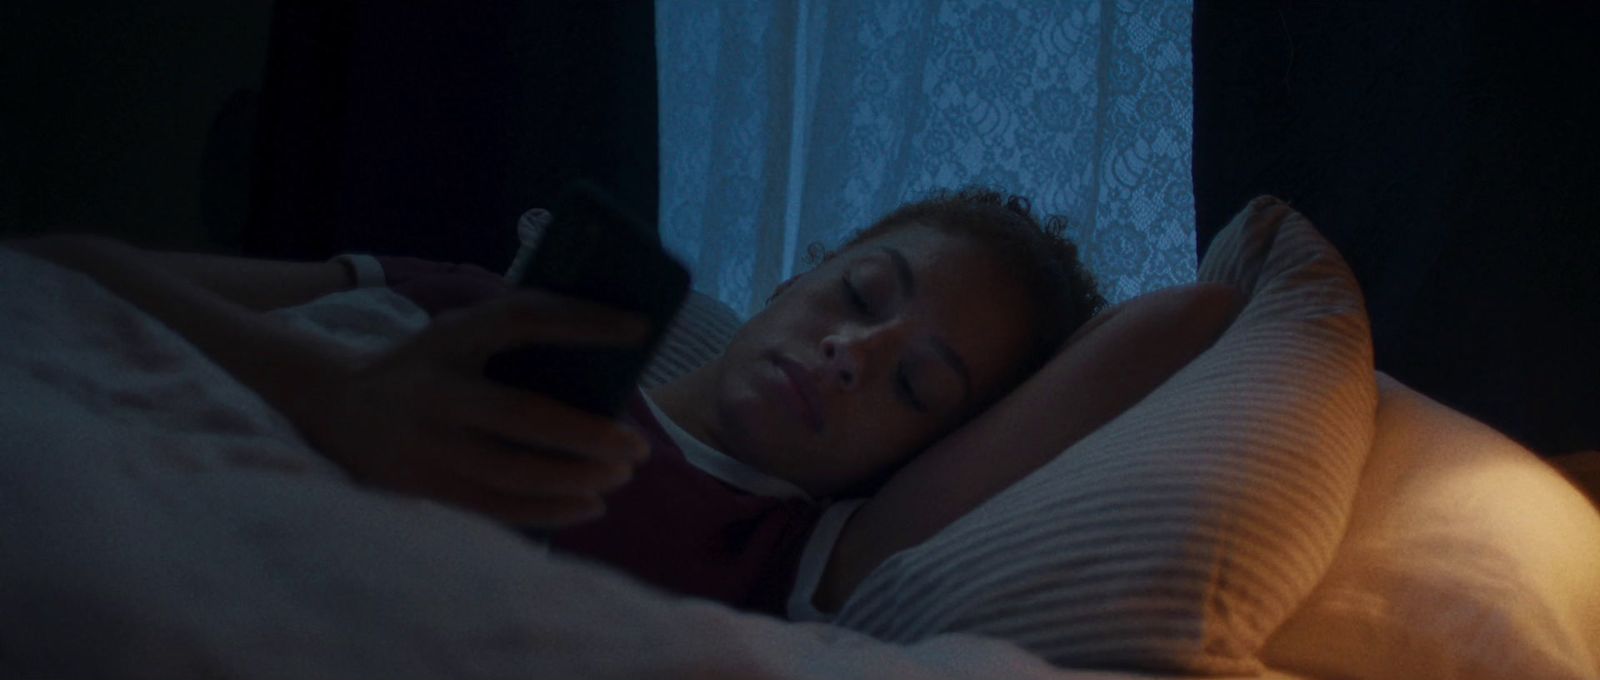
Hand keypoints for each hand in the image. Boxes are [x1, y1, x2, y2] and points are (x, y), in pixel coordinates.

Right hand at [295, 290, 652, 527]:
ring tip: (619, 477)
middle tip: (638, 448)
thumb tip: (606, 349)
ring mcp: (426, 444)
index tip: (639, 330)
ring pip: (513, 473)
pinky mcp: (422, 486)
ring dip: (576, 479)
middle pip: (525, 416)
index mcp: (451, 337)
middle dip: (589, 435)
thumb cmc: (425, 364)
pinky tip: (588, 506)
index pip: (523, 318)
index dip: (583, 322)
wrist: (334, 405)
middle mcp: (436, 390)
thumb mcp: (458, 334)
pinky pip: (495, 508)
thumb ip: (513, 337)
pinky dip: (548, 512)